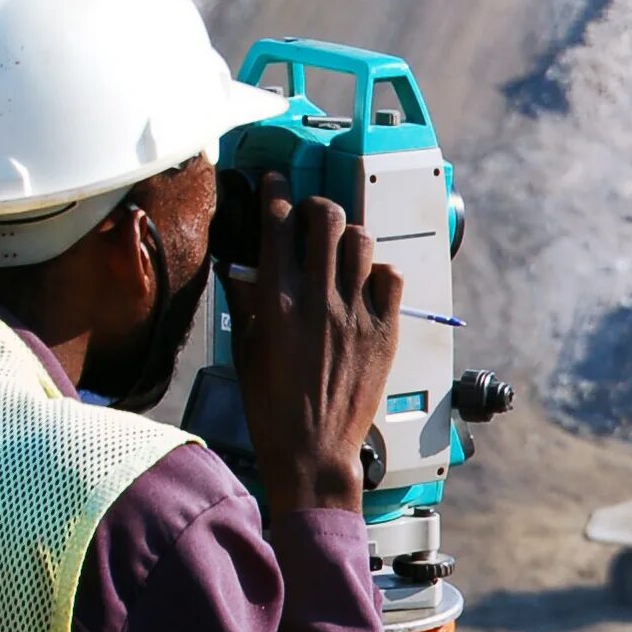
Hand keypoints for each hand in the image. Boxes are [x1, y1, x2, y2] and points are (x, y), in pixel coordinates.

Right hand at [230, 172, 402, 515]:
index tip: (276, 182)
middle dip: (317, 207)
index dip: (277, 192)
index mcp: (278, 301)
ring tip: (341, 248)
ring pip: (362, 241)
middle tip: (312, 215)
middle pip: (326, 219)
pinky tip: (367, 282)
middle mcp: (319, 300)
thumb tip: (239, 266)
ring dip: (349, 236)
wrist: (313, 449)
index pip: (278, 224)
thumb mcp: (244, 348)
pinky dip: (380, 271)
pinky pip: (392, 278)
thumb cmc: (274, 405)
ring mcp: (356, 314)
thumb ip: (244, 301)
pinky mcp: (385, 332)